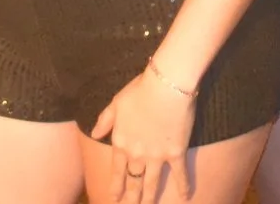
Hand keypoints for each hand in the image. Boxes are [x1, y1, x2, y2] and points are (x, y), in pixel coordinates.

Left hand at [89, 67, 196, 202]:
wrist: (166, 87)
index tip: (114, 199)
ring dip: (149, 198)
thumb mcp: (116, 103)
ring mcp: (156, 156)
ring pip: (151, 183)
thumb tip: (94, 134)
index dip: (115, 187)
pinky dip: (183, 186)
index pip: (116, 171)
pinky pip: (179, 174)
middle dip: (131, 198)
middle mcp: (136, 155)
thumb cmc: (140, 90)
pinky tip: (184, 197)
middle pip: (133, 181)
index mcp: (121, 143)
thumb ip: (105, 121)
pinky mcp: (176, 153)